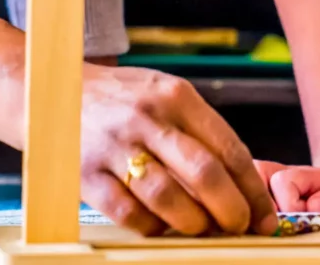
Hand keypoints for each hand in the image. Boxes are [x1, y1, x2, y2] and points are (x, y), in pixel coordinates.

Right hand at [79, 64, 277, 237]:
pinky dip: (151, 227)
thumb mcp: (164, 94)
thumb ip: (199, 131)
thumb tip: (240, 184)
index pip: (228, 147)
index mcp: (176, 96)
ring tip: (202, 228)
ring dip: (194, 223)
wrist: (55, 90)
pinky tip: (161, 226)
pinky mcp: (87, 173)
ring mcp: (116, 145)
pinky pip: (128, 213)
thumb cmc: (122, 98)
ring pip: (167, 197)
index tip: (264, 215)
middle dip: (231, 210)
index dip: (252, 189)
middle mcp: (148, 118)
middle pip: (204, 173)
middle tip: (239, 227)